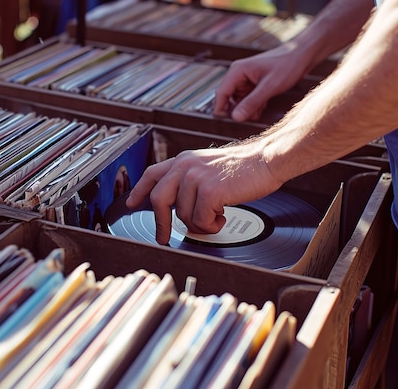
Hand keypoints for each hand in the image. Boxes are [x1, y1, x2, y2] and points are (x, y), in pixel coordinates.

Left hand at [125, 144, 282, 244]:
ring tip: (214, 216)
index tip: (131, 203)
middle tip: (164, 237)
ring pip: (183, 215)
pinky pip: (200, 221)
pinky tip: (221, 216)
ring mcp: (196, 178)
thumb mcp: (208, 166)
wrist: (266, 160)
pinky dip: (211, 226)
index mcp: (184, 160)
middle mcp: (185, 167)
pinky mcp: (210, 191)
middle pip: (158, 199)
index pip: (152, 174)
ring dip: (198, 224)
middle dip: (160, 223)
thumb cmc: (243, 167)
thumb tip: (177, 204)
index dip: (139, 190)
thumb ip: (190, 179)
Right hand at [213, 43, 311, 121]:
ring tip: (261, 108)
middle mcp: (238, 75)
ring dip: (247, 109)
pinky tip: (264, 105)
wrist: (302, 55)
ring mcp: (246, 80)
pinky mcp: (254, 84)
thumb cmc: (287, 66)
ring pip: (239, 101)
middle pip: (229, 99)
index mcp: (237, 71)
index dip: (222, 110)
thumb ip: (252, 102)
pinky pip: (248, 100)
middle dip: (238, 110)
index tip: (229, 123)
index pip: (221, 94)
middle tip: (252, 115)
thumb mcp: (269, 87)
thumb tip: (235, 118)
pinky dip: (254, 105)